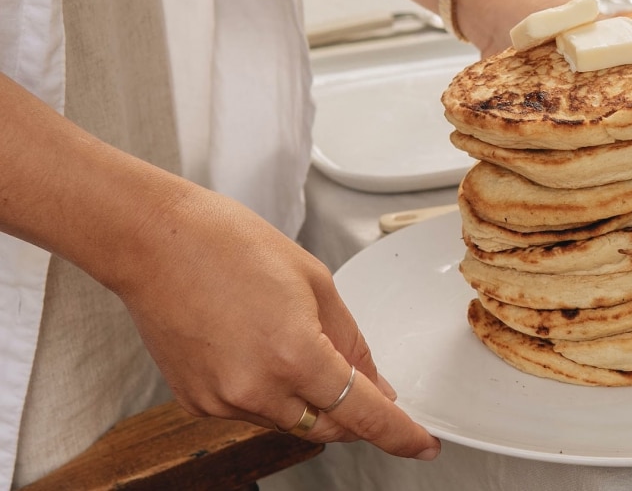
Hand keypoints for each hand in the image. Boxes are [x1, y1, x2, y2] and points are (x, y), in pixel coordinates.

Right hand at [117, 187, 440, 458]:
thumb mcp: (316, 283)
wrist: (154, 241)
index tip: (422, 444)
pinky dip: (272, 394)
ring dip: (312, 401)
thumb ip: (351, 342)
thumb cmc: (229, 245)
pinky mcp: (197, 403)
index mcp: (294, 355)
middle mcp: (256, 389)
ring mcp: (222, 401)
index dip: (399, 434)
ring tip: (295, 342)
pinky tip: (260, 350)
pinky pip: (254, 412)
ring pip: (292, 422)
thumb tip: (375, 384)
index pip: (363, 414)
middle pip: (329, 427)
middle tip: (370, 385)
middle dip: (356, 415)